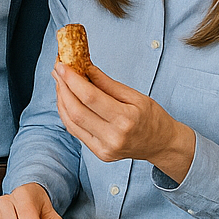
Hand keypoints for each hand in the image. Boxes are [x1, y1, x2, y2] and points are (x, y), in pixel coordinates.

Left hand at [54, 62, 195, 183]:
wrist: (161, 144)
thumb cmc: (151, 117)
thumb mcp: (135, 96)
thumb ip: (107, 83)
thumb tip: (85, 67)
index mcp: (126, 119)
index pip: (90, 97)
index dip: (72, 80)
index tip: (62, 64)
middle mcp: (113, 137)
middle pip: (76, 110)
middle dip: (63, 87)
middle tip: (58, 70)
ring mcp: (105, 148)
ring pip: (71, 122)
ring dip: (61, 99)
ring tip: (60, 82)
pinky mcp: (99, 154)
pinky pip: (75, 131)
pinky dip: (66, 113)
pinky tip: (65, 99)